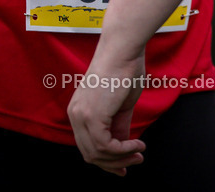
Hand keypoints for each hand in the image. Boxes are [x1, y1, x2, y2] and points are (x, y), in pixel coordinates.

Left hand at [68, 50, 147, 175]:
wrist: (123, 48)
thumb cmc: (124, 69)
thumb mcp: (121, 105)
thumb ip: (118, 126)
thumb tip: (122, 147)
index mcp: (79, 110)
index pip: (87, 145)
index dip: (107, 159)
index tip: (125, 165)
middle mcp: (75, 114)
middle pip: (90, 154)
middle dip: (114, 163)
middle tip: (135, 160)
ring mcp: (81, 115)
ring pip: (97, 154)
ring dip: (121, 158)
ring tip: (139, 152)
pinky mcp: (92, 116)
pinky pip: (106, 146)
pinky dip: (123, 150)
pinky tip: (138, 144)